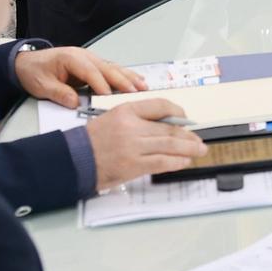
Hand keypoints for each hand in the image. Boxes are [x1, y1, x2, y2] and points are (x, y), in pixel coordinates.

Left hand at [15, 45, 142, 107]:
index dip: (101, 85)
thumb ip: (59, 93)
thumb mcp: (41, 85)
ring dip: (129, 77)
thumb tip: (76, 103)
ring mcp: (90, 58)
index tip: (110, 97)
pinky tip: (137, 80)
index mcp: (71, 58)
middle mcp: (84, 56)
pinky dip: (125, 75)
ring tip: (143, 87)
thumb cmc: (33, 72)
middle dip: (123, 81)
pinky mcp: (92, 64)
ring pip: (113, 67)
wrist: (25, 62)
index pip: (90, 72)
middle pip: (107, 68)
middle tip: (136, 92)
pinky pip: (111, 69)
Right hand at [85, 96, 207, 192]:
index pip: (160, 105)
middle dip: (188, 135)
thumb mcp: (111, 119)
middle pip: (169, 128)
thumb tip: (166, 125)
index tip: (186, 119)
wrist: (72, 160)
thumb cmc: (91, 142)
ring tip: (199, 150)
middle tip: (198, 140)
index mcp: (125, 110)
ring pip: (170, 144)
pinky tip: (184, 161)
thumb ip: (136, 120)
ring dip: (189, 148)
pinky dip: (177, 161)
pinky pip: (162, 161)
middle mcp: (131, 126)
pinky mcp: (133, 165)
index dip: (178, 112)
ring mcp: (133, 146)